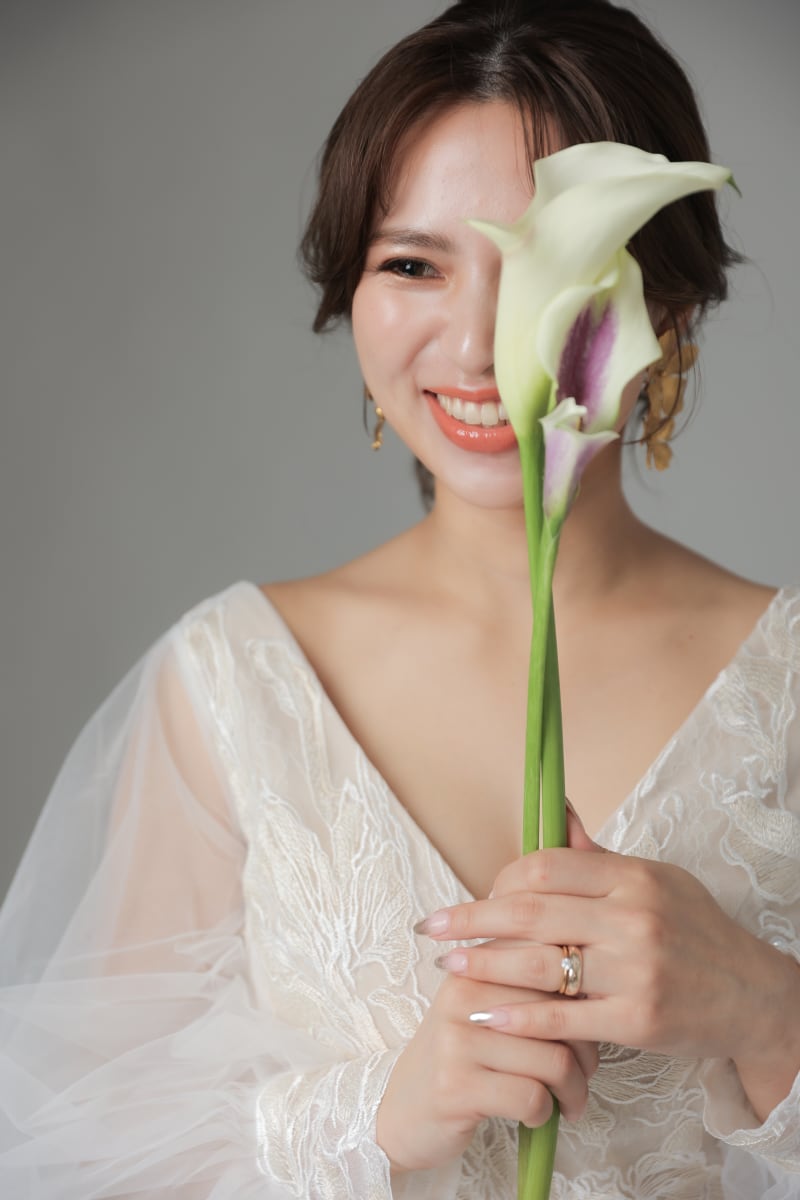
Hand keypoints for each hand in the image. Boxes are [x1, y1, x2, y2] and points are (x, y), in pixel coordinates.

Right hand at [376, 971, 597, 1172]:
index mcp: (474, 966)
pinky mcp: (456, 1087)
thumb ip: (526, 984)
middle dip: (587, 1049)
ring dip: (573, 1090)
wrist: (401, 1109)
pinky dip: (545, 1113)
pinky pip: (531, 1097)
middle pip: (561, 1012)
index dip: (583, 998)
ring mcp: (457, 1040)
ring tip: (569, 1100)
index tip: (590, 1024)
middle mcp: (463, 993)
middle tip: (587, 1071)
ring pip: (554, 1060)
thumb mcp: (484, 1007)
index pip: (549, 963)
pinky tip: (536, 1114)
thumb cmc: (461, 1058)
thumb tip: (598, 983)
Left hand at [415, 808, 793, 1075]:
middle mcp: (633, 918)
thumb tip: (556, 806)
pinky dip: (518, 1016)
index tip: (477, 895)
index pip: (546, 866)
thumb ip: (597, 855)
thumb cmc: (696, 932)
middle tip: (430, 926)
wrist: (753, 996)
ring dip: (484, 966)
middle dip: (472, 919)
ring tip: (448, 967)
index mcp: (631, 877)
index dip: (501, 881)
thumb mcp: (656, 880)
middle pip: (532, 912)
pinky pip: (563, 1016)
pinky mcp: (638, 1019)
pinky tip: (484, 1015)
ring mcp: (636, 969)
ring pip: (541, 964)